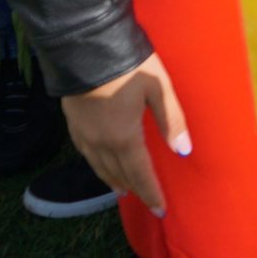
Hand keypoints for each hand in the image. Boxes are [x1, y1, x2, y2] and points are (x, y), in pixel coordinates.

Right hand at [63, 53, 190, 217]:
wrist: (85, 47)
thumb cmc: (129, 64)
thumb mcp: (158, 87)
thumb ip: (171, 120)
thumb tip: (184, 151)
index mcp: (124, 137)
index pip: (140, 174)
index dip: (151, 193)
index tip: (161, 210)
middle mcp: (100, 143)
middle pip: (119, 174)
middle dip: (135, 190)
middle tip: (146, 203)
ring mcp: (83, 134)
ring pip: (99, 167)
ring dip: (113, 181)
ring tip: (123, 191)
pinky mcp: (72, 124)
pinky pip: (85, 154)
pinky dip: (97, 166)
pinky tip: (100, 165)